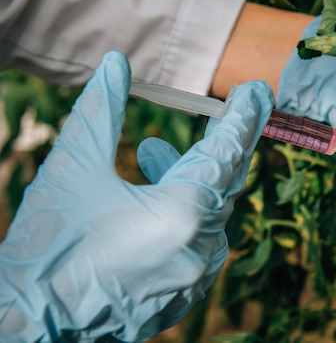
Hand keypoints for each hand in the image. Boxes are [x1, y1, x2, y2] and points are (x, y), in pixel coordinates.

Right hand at [0, 51, 272, 340]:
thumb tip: (117, 64)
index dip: (243, 117)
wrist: (31, 323)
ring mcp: (194, 276)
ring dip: (192, 178)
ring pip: (212, 212)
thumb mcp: (73, 169)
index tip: (259, 91)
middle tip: (226, 112)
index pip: (226, 153)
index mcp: (180, 215)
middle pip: (226, 182)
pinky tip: (155, 195)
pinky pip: (200, 240)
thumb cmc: (48, 246)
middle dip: (223, 144)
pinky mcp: (184, 292)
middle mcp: (199, 248)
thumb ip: (101, 111)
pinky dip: (186, 211)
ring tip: (155, 150)